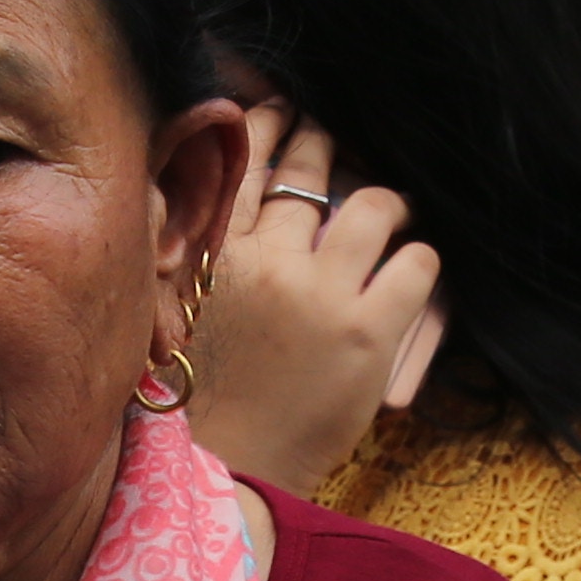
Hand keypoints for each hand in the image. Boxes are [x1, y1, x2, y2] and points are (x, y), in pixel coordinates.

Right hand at [183, 111, 443, 491]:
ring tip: (390, 212)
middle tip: (338, 143)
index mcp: (212, 253)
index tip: (281, 110)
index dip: (268, 124)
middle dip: (326, 145)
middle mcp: (266, 262)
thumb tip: (182, 184)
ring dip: (386, 202)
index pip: (245, 160)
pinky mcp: (368, 332)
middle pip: (310, 169)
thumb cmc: (196, 396)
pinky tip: (410, 273)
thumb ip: (173, 245)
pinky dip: (419, 261)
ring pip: (373, 205)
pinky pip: (416, 262)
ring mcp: (320, 294)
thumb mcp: (161, 308)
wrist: (228, 471)